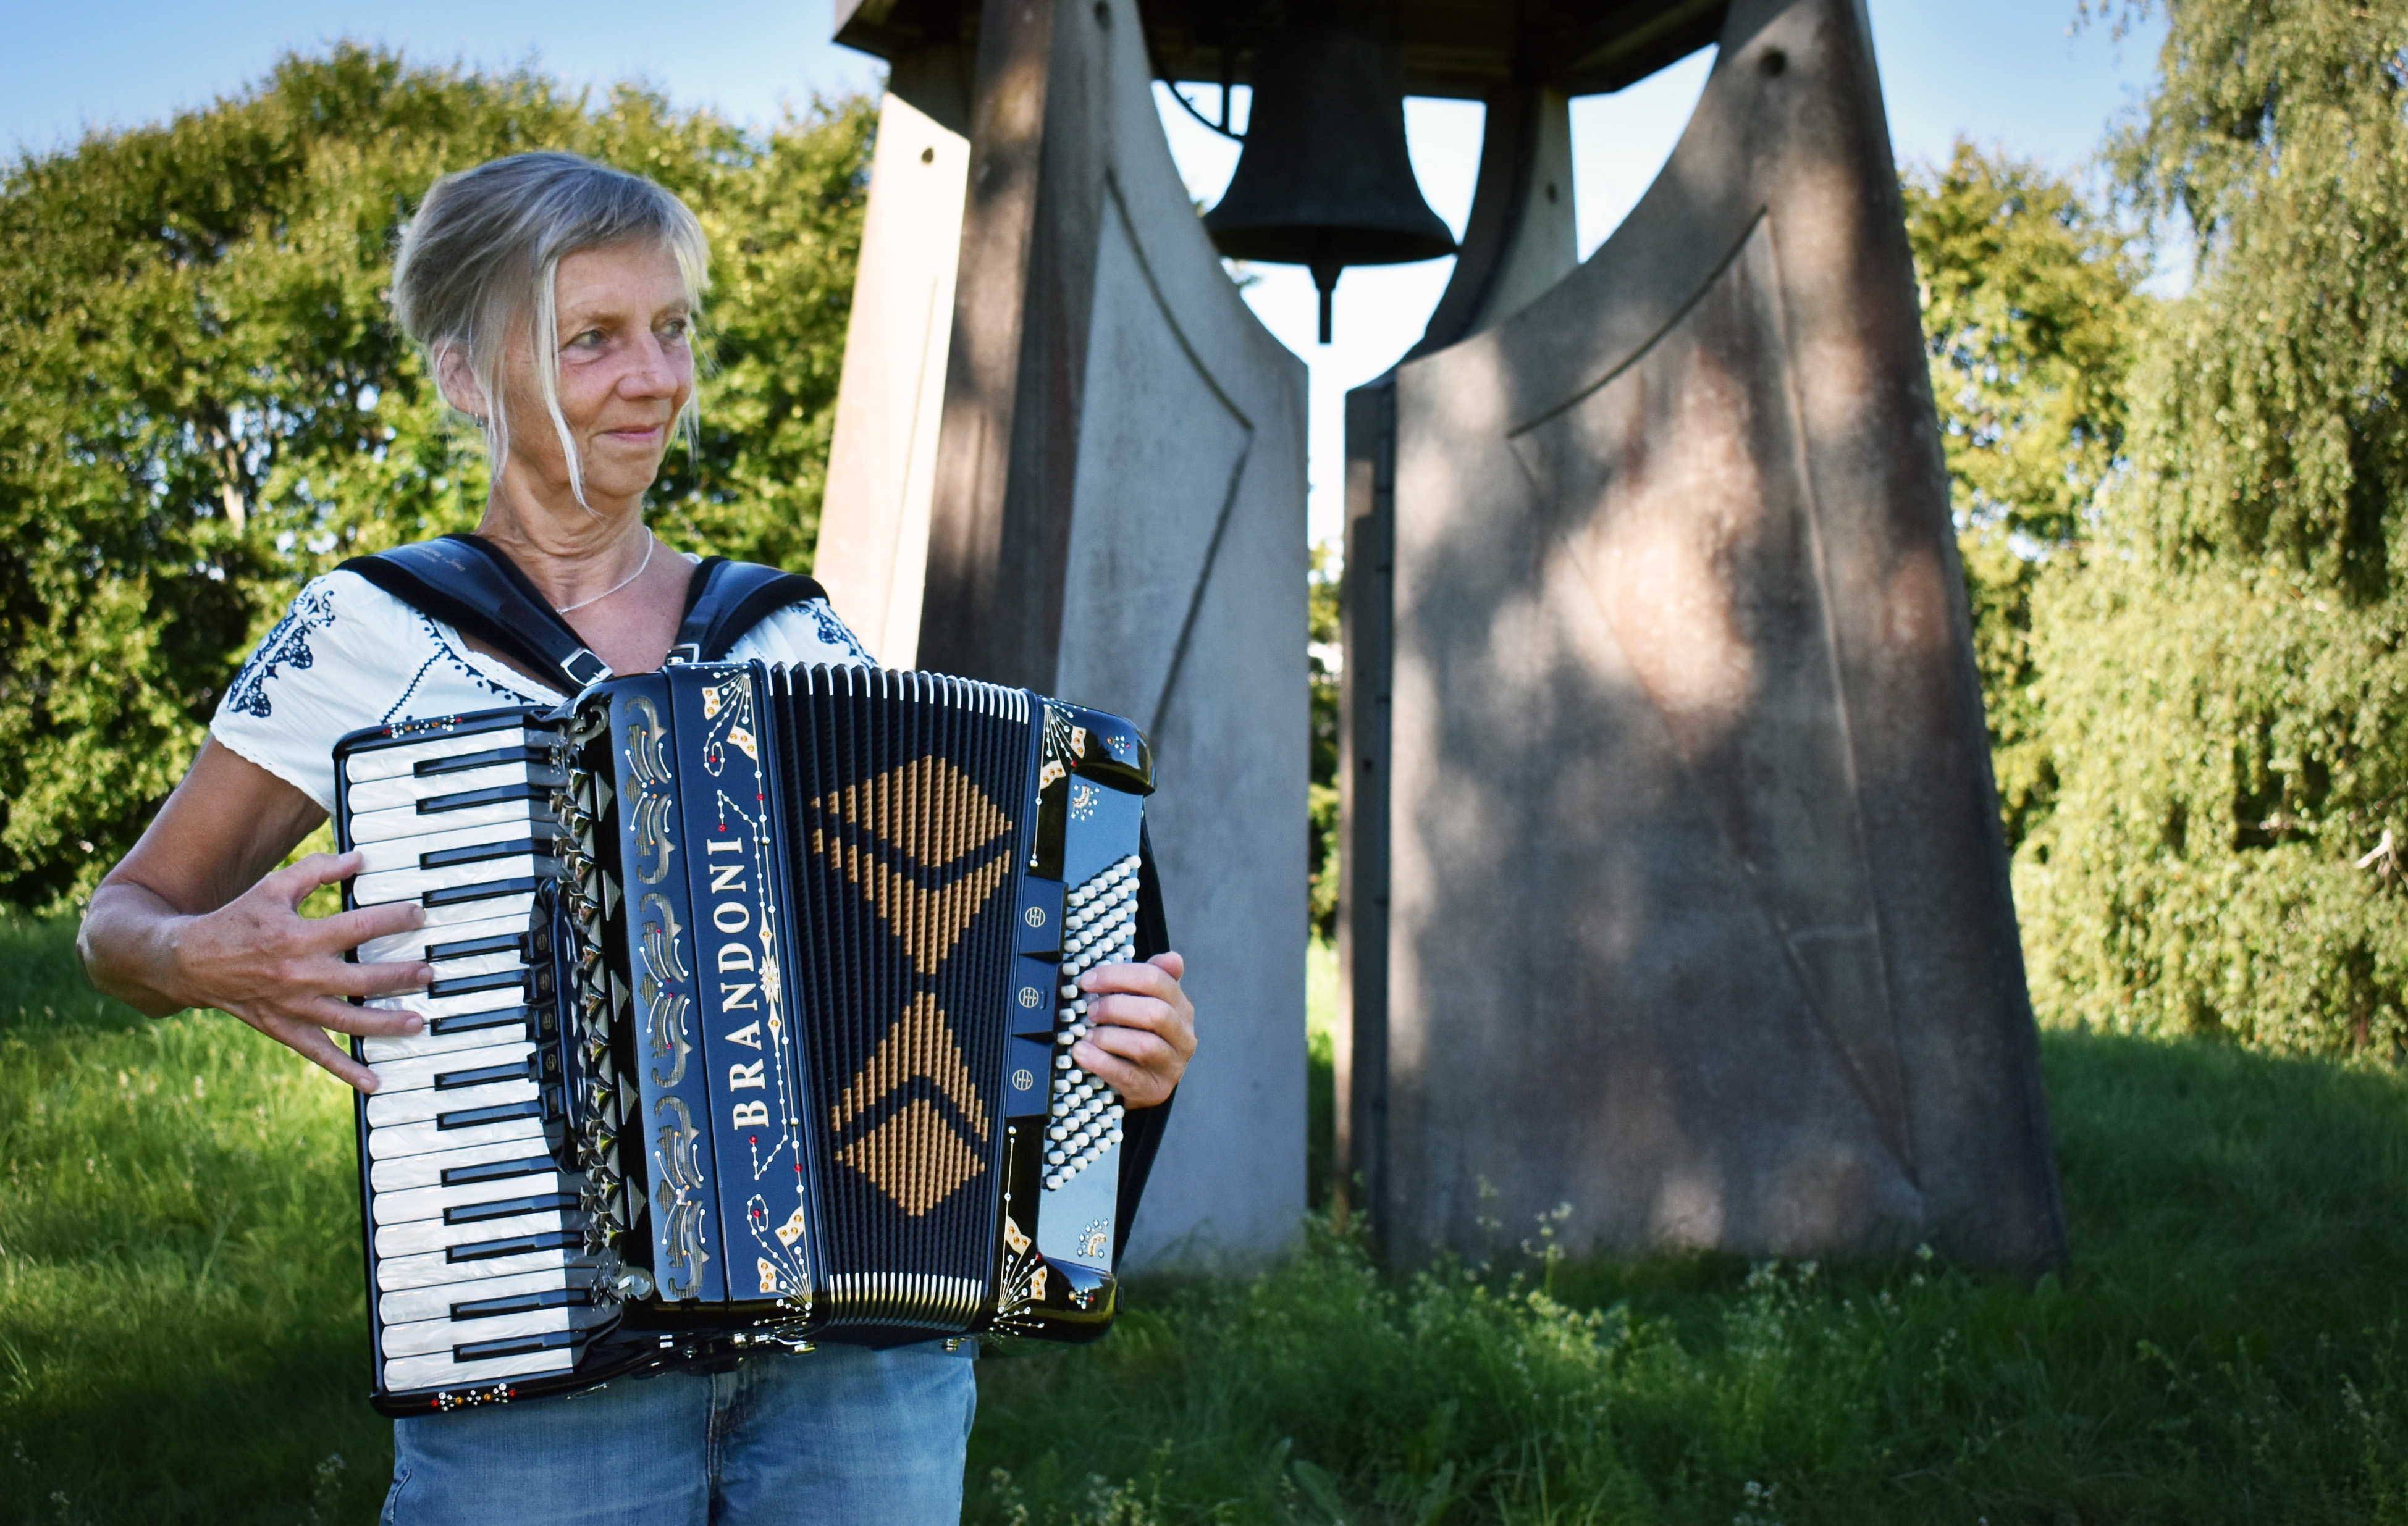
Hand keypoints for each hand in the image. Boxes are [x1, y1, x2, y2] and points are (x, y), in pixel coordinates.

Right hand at [169, 851, 432, 1092]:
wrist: (188, 961)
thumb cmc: (236, 920)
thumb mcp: (273, 887)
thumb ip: (316, 870)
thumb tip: (358, 859)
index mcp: (298, 937)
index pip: (358, 928)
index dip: (393, 919)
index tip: (418, 915)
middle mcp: (298, 976)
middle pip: (361, 980)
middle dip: (400, 977)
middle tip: (429, 972)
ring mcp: (292, 1007)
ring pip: (348, 1021)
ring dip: (386, 1024)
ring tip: (418, 1021)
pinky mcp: (283, 1029)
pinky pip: (320, 1054)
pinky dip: (347, 1070)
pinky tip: (374, 1082)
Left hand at [1072, 951, 1194, 1108]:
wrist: (1143, 1082)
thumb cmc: (1139, 1034)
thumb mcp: (1145, 1004)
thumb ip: (1153, 979)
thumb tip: (1172, 958)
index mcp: (1182, 1008)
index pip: (1158, 980)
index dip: (1119, 976)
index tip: (1088, 981)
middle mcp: (1184, 1037)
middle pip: (1155, 1013)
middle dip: (1115, 1008)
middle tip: (1090, 1010)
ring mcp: (1173, 1066)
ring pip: (1144, 1046)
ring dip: (1107, 1037)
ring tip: (1087, 1035)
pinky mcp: (1155, 1090)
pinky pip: (1128, 1076)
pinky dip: (1100, 1062)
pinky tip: (1081, 1052)